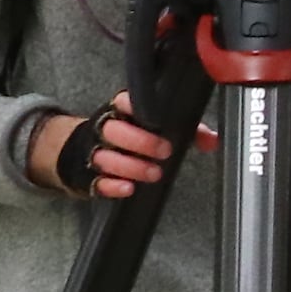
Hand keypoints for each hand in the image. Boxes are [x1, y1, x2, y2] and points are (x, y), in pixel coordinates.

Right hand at [32, 93, 181, 200]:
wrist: (78, 152)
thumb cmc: (129, 136)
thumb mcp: (156, 128)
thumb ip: (186, 131)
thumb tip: (212, 140)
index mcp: (119, 113)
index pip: (122, 102)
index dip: (131, 105)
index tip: (145, 110)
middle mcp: (104, 131)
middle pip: (114, 131)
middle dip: (139, 140)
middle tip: (164, 150)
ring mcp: (94, 153)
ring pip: (106, 157)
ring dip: (131, 166)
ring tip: (154, 173)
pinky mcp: (88, 177)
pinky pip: (97, 182)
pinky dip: (112, 186)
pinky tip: (128, 188)